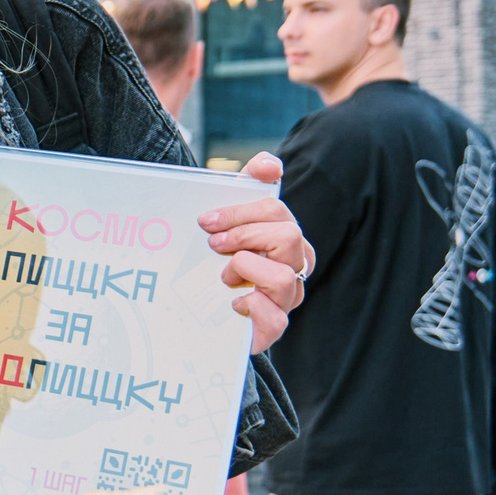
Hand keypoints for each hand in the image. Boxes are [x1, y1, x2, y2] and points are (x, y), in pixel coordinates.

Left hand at [198, 151, 309, 354]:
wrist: (202, 318)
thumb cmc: (217, 264)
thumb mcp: (225, 225)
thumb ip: (246, 187)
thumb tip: (269, 165)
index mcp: (284, 238)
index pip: (276, 212)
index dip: (240, 212)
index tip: (207, 221)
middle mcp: (293, 267)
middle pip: (288, 235)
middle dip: (244, 235)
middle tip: (212, 244)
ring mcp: (287, 299)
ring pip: (284, 278)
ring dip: (246, 270)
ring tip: (224, 276)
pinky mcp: (274, 328)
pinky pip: (274, 319)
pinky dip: (251, 308)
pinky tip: (233, 304)